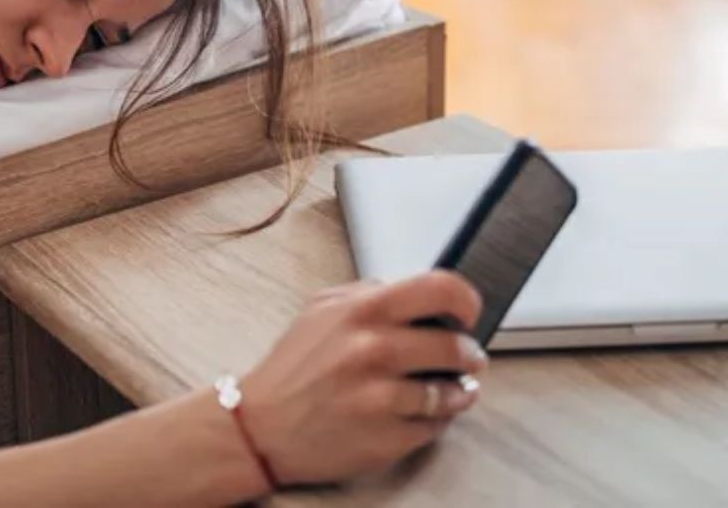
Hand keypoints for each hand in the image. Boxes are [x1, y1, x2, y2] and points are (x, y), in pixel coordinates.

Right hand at [235, 271, 486, 485]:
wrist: (259, 428)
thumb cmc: (292, 370)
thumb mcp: (321, 310)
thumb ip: (368, 293)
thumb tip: (417, 292)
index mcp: (361, 311)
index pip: (441, 289)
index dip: (466, 301)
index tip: (468, 314)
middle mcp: (372, 351)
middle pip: (456, 346)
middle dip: (469, 353)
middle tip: (467, 357)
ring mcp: (380, 398)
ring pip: (451, 391)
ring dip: (457, 390)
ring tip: (448, 388)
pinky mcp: (385, 439)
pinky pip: (434, 426)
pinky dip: (435, 419)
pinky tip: (421, 412)